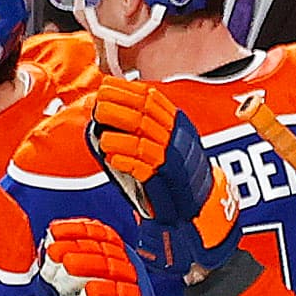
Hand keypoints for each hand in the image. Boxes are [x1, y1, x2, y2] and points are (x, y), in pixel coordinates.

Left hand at [87, 78, 238, 275]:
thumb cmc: (174, 177)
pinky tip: (110, 156)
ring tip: (100, 129)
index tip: (106, 85)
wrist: (196, 209)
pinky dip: (125, 159)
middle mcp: (177, 138)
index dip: (128, 90)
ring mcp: (173, 158)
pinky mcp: (166, 180)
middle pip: (147, 114)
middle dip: (120, 106)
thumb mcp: (163, 145)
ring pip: (144, 138)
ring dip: (119, 132)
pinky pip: (143, 166)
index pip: (153, 99)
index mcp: (177, 124)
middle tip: (99, 104)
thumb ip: (144, 128)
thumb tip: (110, 110)